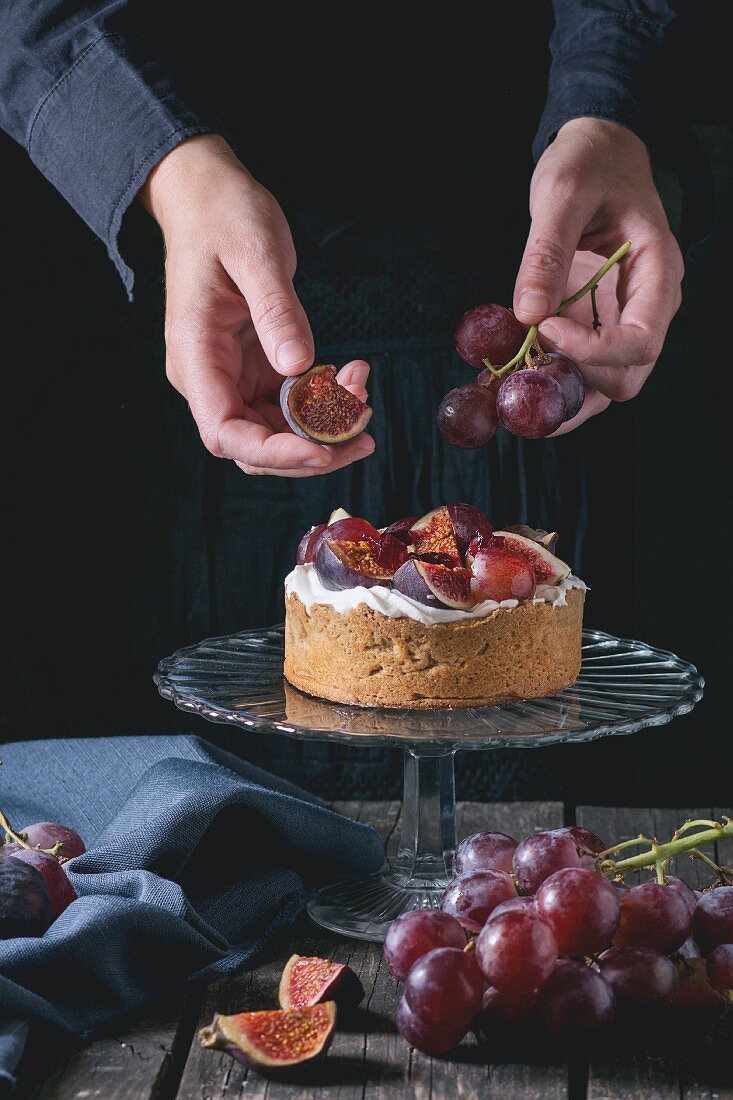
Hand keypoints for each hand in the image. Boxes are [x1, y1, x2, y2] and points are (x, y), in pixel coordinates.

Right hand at [140, 135, 374, 474]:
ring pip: (277, 431)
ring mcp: (232, 376)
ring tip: (363, 391)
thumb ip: (276, 310)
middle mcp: (210, 377)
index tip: (325, 448)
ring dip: (324, 427)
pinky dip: (324, 402)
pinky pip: (290, 404)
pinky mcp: (256, 368)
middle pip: (255, 446)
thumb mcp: (256, 254)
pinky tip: (351, 375)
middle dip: (311, 450)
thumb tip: (299, 365)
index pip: (225, 433)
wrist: (207, 195)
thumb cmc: (223, 216)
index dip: (276, 452)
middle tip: (364, 434)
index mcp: (196, 356)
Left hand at [513, 118, 683, 433]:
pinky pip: (581, 367)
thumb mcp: (561, 194)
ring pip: (605, 384)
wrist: (597, 151)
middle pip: (626, 376)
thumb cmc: (589, 163)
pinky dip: (551, 377)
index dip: (592, 350)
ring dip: (561, 393)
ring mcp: (623, 318)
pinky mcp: (596, 321)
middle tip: (523, 372)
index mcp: (657, 272)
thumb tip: (527, 315)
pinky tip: (515, 374)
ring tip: (512, 388)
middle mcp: (648, 305)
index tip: (544, 329)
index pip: (640, 340)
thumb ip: (546, 253)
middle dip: (577, 384)